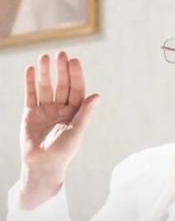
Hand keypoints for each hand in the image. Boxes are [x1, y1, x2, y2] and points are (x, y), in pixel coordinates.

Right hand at [19, 51, 98, 209]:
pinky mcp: (31, 114)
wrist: (42, 166)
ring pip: (46, 87)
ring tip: (44, 57)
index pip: (76, 90)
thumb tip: (97, 96)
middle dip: (62, 70)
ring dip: (46, 73)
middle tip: (61, 54)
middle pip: (62, 85)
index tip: (74, 61)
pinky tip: (31, 70)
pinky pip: (31, 95)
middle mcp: (62, 109)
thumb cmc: (63, 152)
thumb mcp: (76, 132)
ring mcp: (46, 110)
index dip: (76, 76)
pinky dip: (31, 83)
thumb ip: (85, 114)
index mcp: (75, 112)